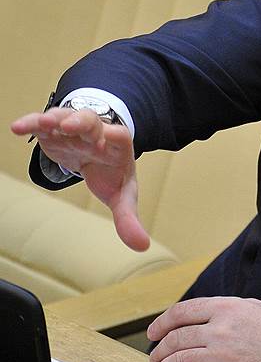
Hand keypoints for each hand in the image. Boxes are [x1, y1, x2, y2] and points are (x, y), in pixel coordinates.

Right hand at [10, 107, 148, 250]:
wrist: (100, 156)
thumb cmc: (113, 173)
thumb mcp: (122, 195)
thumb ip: (128, 217)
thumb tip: (141, 245)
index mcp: (117, 145)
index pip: (118, 136)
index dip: (110, 137)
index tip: (100, 144)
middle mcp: (96, 132)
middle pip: (91, 121)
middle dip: (81, 122)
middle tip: (69, 126)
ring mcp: (74, 130)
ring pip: (65, 116)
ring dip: (55, 118)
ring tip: (44, 123)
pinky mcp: (53, 133)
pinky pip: (42, 123)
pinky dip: (32, 123)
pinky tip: (18, 128)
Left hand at [147, 297, 260, 361]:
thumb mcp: (253, 307)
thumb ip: (223, 309)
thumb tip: (193, 317)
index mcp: (228, 308)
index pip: (182, 312)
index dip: (161, 323)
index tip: (153, 332)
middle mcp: (222, 330)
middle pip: (176, 338)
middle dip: (159, 349)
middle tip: (155, 355)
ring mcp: (223, 357)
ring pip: (178, 361)